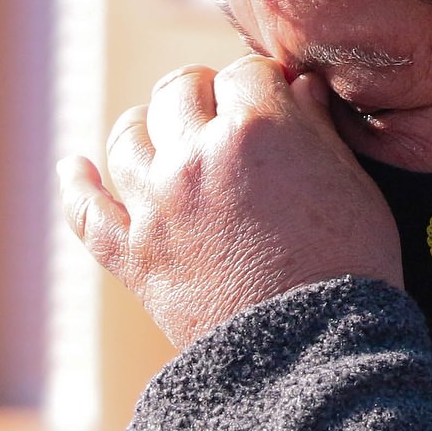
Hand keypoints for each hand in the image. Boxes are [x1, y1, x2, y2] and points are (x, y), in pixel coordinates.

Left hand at [59, 57, 400, 347]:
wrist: (311, 356)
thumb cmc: (349, 271)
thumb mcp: (355, 188)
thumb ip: (318, 130)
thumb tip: (299, 87)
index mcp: (257, 129)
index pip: (247, 73)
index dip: (262, 86)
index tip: (273, 101)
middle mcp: (195, 157)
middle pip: (180, 90)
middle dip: (205, 94)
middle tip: (224, 114)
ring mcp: (156, 207)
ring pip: (128, 137)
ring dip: (148, 127)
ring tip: (163, 133)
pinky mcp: (133, 257)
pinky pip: (86, 212)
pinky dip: (77, 186)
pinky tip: (76, 167)